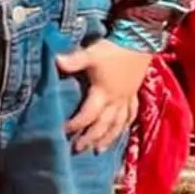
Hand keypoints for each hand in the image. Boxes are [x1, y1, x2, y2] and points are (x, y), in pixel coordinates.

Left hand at [57, 39, 151, 153]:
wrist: (139, 43)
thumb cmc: (113, 50)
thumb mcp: (90, 54)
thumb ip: (73, 60)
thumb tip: (55, 61)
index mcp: (103, 93)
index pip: (88, 114)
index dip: (77, 124)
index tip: (65, 132)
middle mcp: (116, 101)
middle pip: (103, 125)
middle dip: (90, 138)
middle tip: (78, 150)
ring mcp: (126, 99)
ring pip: (118, 125)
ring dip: (108, 139)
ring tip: (99, 150)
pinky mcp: (134, 95)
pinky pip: (130, 116)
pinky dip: (124, 126)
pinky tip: (121, 132)